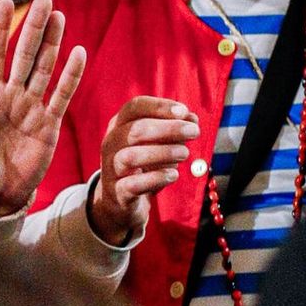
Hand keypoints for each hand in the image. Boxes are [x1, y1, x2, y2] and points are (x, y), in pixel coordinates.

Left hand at [0, 0, 84, 217]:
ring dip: (53, 42)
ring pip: (44, 68)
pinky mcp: (48, 124)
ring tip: (59, 15)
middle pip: (24, 54)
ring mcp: (31, 108)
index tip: (5, 1)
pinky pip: (62, 95)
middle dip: (34, 27)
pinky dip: (71, 74)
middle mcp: (11, 96)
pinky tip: (79, 51)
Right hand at [89, 95, 200, 244]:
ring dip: (163, 153)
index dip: (159, 106)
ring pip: (131, 157)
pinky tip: (173, 175)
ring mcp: (111, 168)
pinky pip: (133, 185)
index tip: (184, 111)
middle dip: (169, 129)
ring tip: (185, 153)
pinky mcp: (116, 192)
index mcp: (119, 125)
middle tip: (194, 132)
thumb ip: (174, 130)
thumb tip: (192, 119)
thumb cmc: (143, 164)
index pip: (134, 107)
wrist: (120, 199)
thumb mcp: (157, 143)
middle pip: (135, 130)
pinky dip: (156, 178)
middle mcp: (111, 143)